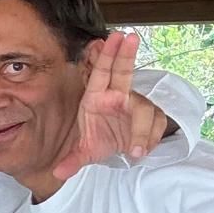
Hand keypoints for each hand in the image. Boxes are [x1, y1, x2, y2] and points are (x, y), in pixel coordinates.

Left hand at [53, 32, 165, 180]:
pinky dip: (150, 137)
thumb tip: (58, 174)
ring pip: (145, 109)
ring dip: (142, 130)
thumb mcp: (85, 151)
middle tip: (131, 38)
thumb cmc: (99, 139)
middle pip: (125, 72)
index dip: (108, 54)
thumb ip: (73, 161)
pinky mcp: (150, 116)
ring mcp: (135, 105)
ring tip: (136, 151)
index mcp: (96, 98)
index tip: (115, 37)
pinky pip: (155, 123)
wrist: (117, 149)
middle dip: (127, 55)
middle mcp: (117, 97)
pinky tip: (142, 149)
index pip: (102, 72)